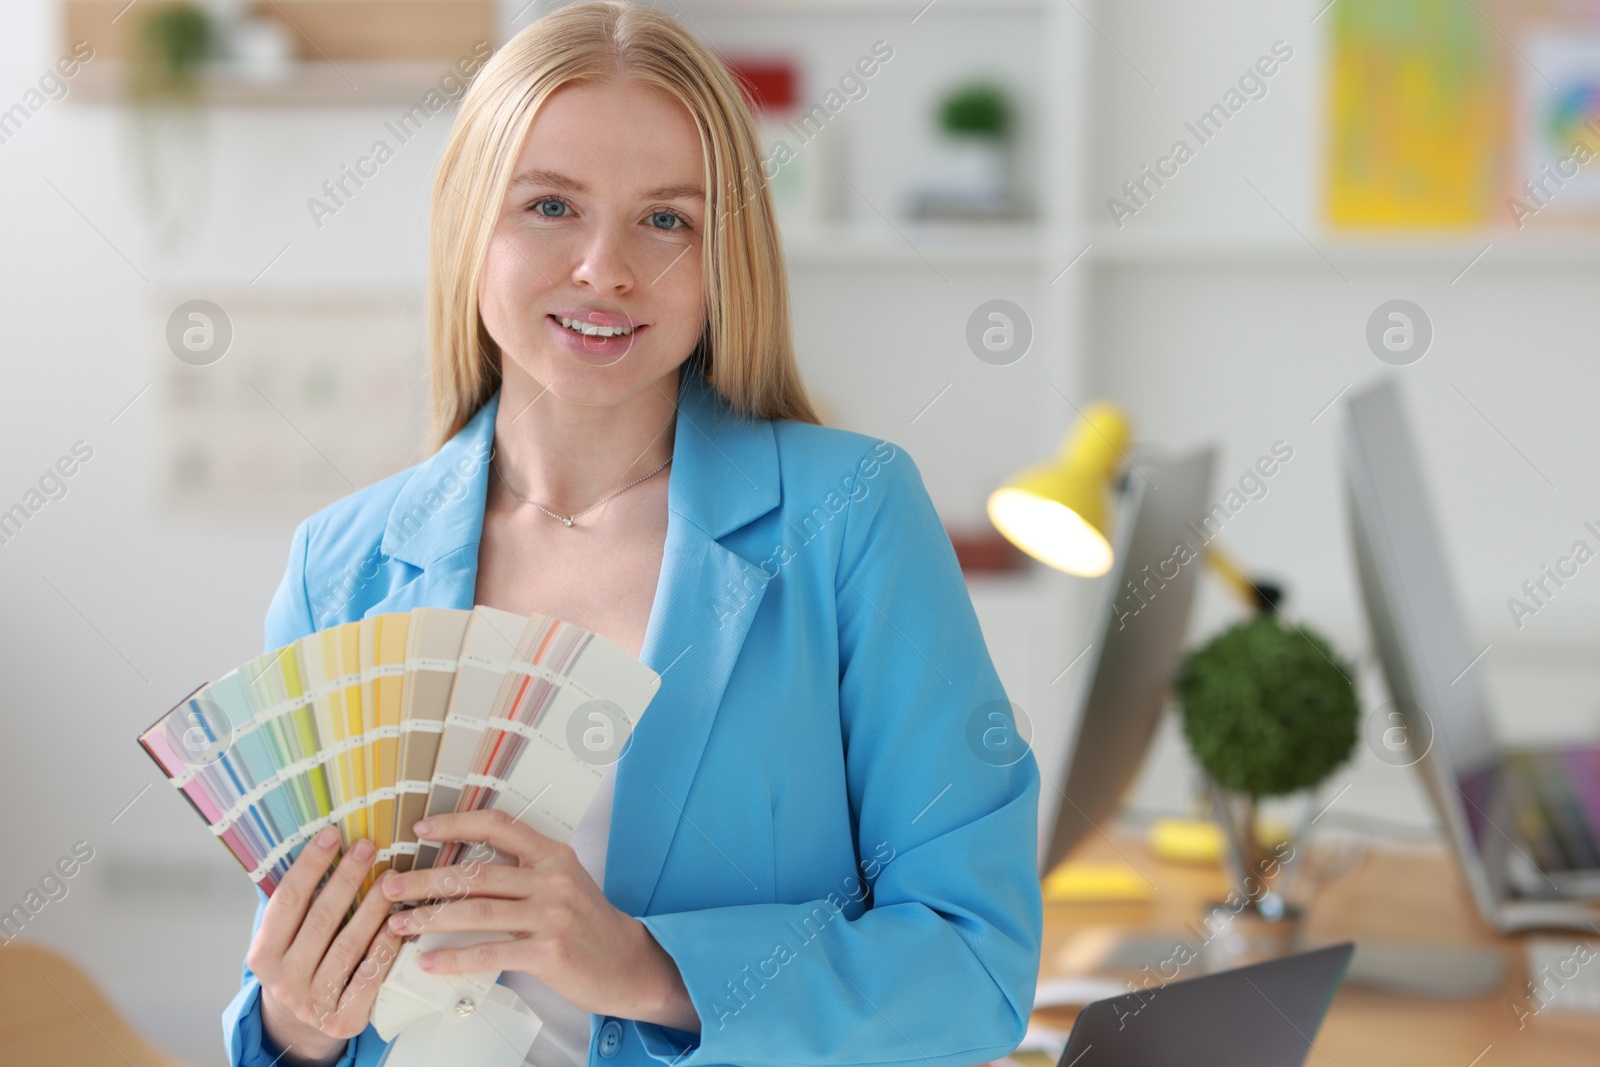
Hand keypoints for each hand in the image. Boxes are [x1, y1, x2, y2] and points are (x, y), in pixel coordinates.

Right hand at [248, 827, 404, 1065]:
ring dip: (373, 907)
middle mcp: (283, 982)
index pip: (287, 901)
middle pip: (321, 919)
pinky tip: (399, 921)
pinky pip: (369, 975)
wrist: (303, 1023)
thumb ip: (297, 904)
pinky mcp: (343, 1019)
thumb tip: (323, 844)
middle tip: (368, 846)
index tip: (331, 835)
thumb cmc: (299, 964)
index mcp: (262, 956)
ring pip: (348, 945)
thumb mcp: (284, 939)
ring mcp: (313, 1003)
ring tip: (391, 877)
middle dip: (346, 878)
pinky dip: (385, 946)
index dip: (310, 865)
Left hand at [383, 809, 698, 1032]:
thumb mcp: (562, 883)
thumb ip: (522, 871)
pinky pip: (489, 952)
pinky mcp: (548, 951)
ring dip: (430, 918)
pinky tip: (429, 960)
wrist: (627, 963)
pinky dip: (453, 957)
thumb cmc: (588, 925)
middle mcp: (552, 879)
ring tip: (399, 925)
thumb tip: (464, 871)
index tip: (421, 829)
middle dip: (425, 880)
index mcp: (552, 855)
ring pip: (476, 911)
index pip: (498, 826)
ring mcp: (551, 914)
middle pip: (476, 873)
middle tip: (392, 886)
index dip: (456, 824)